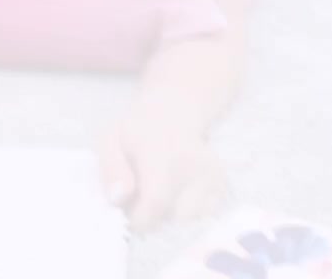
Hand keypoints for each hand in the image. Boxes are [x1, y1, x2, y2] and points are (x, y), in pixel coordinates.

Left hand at [97, 113, 229, 232]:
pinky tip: (176, 191)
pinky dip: (186, 211)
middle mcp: (193, 163)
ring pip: (187, 218)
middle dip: (152, 217)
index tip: (128, 214)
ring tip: (159, 191)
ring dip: (169, 214)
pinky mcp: (220, 184)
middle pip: (172, 215)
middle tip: (140, 198)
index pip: (156, 200)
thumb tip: (118, 198)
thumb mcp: (110, 141)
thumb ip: (111, 169)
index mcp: (162, 152)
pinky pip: (201, 214)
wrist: (173, 113)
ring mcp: (211, 174)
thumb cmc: (137, 131)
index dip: (139, 218)